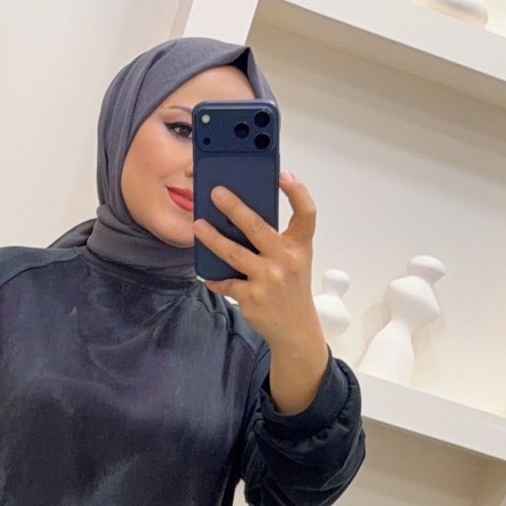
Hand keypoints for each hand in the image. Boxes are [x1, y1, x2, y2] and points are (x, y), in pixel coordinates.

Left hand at [193, 172, 324, 353]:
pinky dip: (215, 278)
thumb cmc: (292, 289)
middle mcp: (286, 260)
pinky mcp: (252, 297)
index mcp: (300, 247)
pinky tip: (208, 274)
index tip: (283, 176)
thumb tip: (243, 217)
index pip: (306, 213)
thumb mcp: (296, 260)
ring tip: (198, 226)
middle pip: (257, 227)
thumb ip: (278, 240)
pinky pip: (227, 282)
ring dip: (213, 239)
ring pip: (234, 253)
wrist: (295, 329)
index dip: (297, 192)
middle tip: (216, 193)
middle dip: (234, 207)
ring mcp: (268, 279)